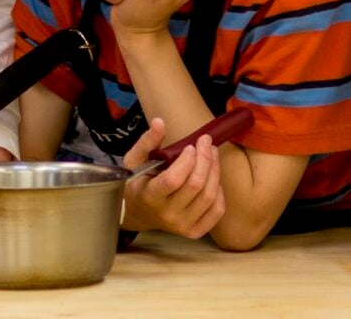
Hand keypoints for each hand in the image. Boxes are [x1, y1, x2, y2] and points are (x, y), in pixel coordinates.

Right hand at [121, 118, 224, 237]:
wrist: (138, 212)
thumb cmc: (136, 182)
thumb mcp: (134, 160)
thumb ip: (147, 141)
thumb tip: (160, 122)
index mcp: (149, 196)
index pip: (173, 180)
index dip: (186, 161)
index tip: (191, 146)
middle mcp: (167, 214)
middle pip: (195, 186)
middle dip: (205, 160)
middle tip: (207, 142)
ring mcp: (183, 225)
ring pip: (209, 196)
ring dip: (215, 171)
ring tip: (212, 154)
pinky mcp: (195, 232)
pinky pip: (217, 211)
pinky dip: (220, 192)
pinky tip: (214, 178)